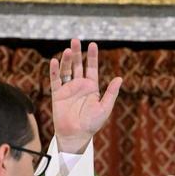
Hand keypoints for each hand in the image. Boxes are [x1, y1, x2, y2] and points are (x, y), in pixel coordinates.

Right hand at [49, 39, 122, 153]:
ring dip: (66, 60)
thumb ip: (111, 93)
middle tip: (76, 40)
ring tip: (67, 50)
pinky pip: (55, 80)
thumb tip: (120, 78)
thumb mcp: (105, 108)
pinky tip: (54, 61)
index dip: (92, 56)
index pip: (91, 68)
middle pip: (77, 65)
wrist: (77, 135)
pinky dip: (54, 71)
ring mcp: (68, 89)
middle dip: (77, 53)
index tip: (93, 44)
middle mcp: (79, 85)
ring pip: (66, 70)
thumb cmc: (92, 124)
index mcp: (91, 87)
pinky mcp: (57, 94)